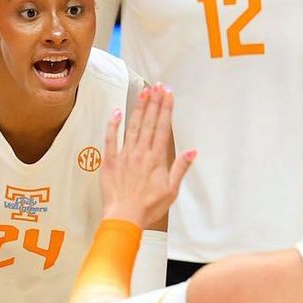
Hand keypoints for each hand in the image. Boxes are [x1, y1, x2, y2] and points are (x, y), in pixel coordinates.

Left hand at [100, 83, 195, 226]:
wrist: (125, 216)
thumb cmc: (149, 206)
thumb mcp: (172, 190)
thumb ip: (180, 168)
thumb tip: (192, 151)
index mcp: (156, 159)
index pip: (162, 128)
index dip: (166, 109)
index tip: (168, 94)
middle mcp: (141, 153)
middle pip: (148, 123)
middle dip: (154, 103)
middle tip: (157, 86)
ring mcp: (124, 155)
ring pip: (132, 127)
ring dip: (138, 109)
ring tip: (143, 93)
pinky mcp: (110, 161)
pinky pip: (110, 139)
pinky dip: (113, 125)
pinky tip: (116, 112)